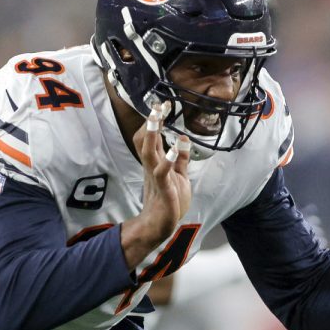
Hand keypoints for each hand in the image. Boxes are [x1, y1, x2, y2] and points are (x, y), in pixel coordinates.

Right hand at [134, 101, 191, 237]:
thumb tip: (183, 138)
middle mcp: (152, 165)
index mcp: (156, 162)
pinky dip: (168, 158)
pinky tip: (174, 146)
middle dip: (151, 121)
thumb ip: (181, 158)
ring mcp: (156, 175)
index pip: (153, 136)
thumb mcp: (180, 176)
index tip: (162, 104)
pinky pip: (162, 171)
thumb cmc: (169, 201)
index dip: (156, 120)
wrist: (160, 225)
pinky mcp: (163, 187)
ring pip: (148, 150)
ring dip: (151, 133)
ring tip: (155, 116)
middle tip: (158, 104)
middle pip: (146, 138)